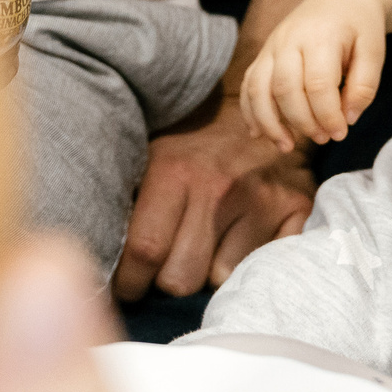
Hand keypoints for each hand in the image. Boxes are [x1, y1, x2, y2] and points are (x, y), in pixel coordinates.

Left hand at [112, 92, 314, 299]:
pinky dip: (248, 261)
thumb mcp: (152, 155)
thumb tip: (96, 252)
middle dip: (169, 280)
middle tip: (170, 264)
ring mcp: (260, 200)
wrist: (258, 104)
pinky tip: (240, 239)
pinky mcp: (295, 209)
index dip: (129, 282)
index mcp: (174, 171)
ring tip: (208, 243)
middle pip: (181, 278)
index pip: (144, 251)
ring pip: (220, 279)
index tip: (128, 287)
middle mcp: (217, 188)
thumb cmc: (194, 140)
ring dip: (209, 270)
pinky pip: (261, 266)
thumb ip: (128, 199)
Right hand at [239, 0, 388, 150]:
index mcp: (321, 36)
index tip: (340, 133)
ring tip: (287, 146)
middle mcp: (290, 39)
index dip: (327, 115)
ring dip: (269, 122)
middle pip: (284, 88)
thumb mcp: (374, 50)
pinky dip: (249, 111)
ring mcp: (272, 45)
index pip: (318, 84)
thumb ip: (365, 86)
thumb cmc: (360, 26)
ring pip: (258, 88)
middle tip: (323, 138)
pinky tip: (259, 134)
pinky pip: (248, 84)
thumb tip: (348, 119)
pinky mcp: (263, 54)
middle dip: (302, 121)